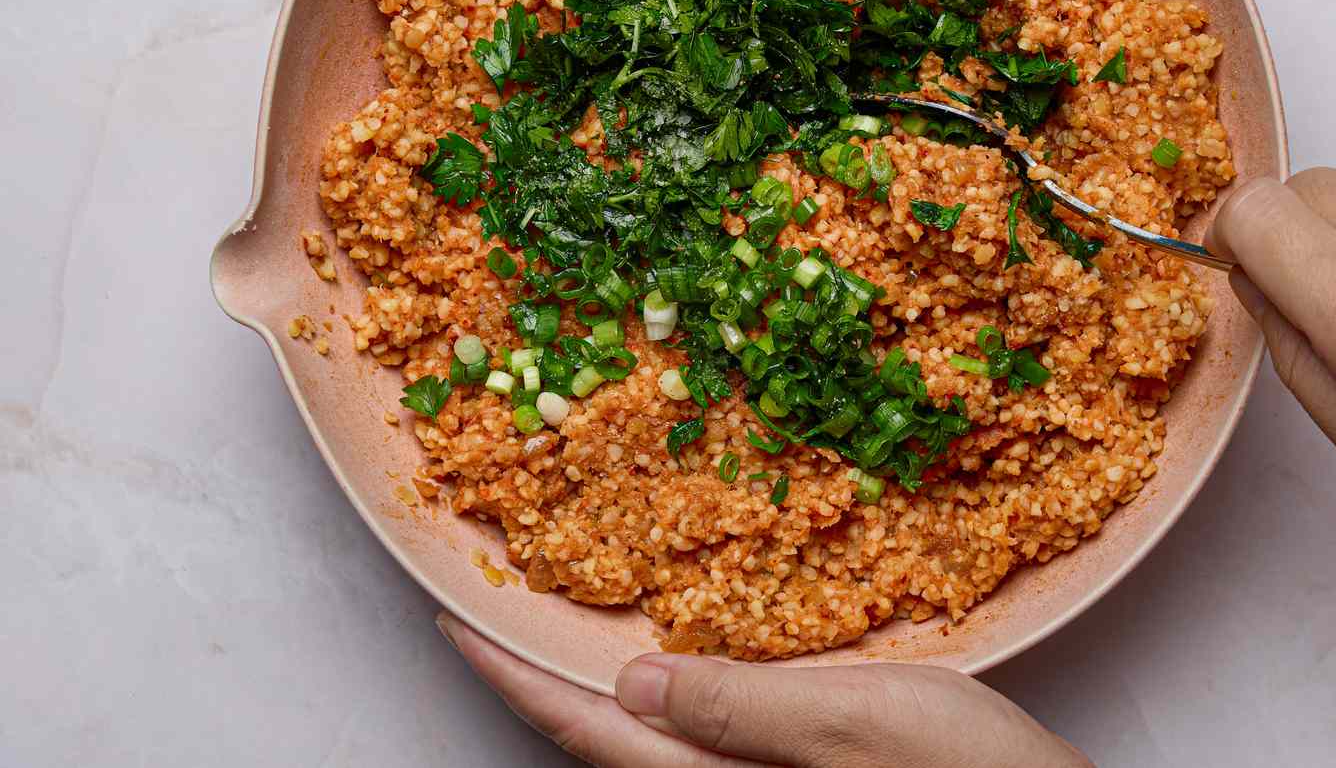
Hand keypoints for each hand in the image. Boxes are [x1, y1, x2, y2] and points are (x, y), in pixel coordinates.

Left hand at [436, 613, 1091, 767]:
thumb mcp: (859, 722)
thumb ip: (742, 705)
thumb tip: (629, 683)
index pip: (587, 732)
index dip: (512, 676)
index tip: (454, 622)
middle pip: (600, 744)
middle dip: (540, 679)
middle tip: (496, 613)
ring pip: (642, 743)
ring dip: (592, 686)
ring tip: (561, 625)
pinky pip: (691, 739)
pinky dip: (658, 694)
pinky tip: (670, 660)